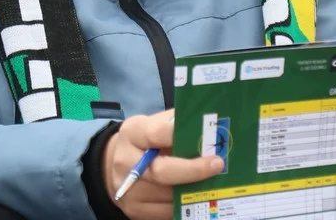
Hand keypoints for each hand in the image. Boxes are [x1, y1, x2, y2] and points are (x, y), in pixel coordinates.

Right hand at [105, 109, 224, 219]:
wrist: (118, 163)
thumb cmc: (146, 140)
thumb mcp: (155, 123)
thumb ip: (178, 124)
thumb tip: (211, 125)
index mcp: (132, 133)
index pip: (157, 133)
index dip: (182, 136)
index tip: (207, 141)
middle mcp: (125, 162)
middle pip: (162, 172)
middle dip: (193, 170)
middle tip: (217, 165)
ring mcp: (128, 189)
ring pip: (169, 195)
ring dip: (193, 189)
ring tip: (213, 180)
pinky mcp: (134, 210)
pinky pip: (167, 211)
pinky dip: (185, 204)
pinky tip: (197, 195)